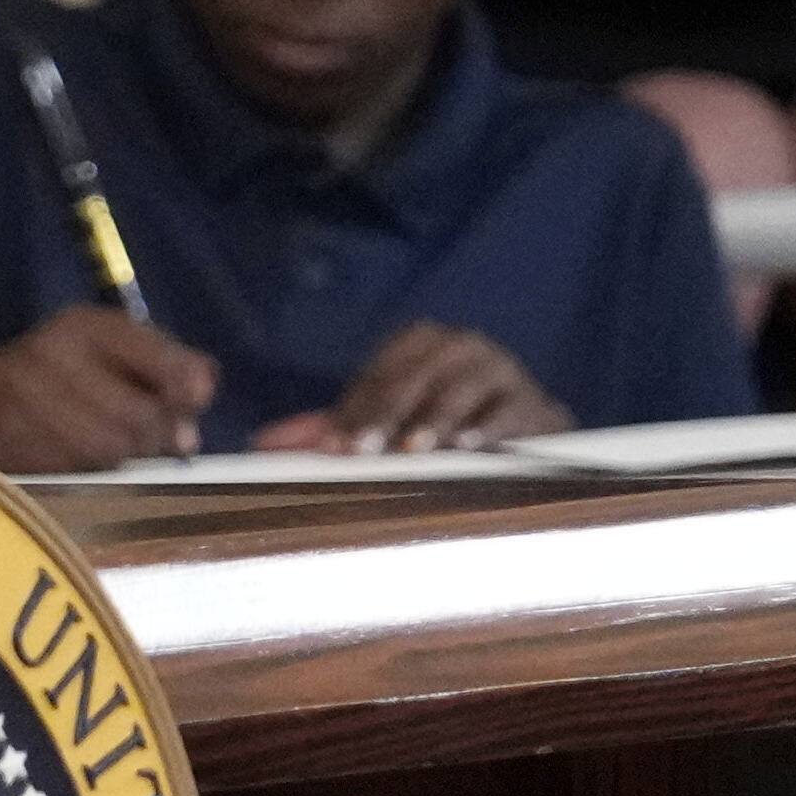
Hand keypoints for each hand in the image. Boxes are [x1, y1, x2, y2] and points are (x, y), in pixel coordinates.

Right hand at [0, 305, 223, 470]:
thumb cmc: (45, 382)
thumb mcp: (96, 354)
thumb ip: (156, 364)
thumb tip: (201, 401)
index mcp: (81, 326)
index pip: (154, 352)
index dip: (183, 379)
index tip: (195, 398)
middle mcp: (56, 356)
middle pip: (145, 411)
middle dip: (159, 430)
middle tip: (153, 437)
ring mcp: (34, 402)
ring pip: (119, 445)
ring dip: (132, 455)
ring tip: (114, 445)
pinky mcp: (23, 445)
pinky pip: (88, 467)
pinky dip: (101, 469)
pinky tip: (90, 460)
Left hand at [254, 321, 566, 453]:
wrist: (526, 433)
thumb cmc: (442, 425)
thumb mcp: (386, 423)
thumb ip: (331, 429)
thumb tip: (263, 443)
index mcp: (417, 344)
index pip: (377, 375)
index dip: (352, 411)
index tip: (333, 448)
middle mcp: (457, 346)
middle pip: (413, 378)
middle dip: (384, 415)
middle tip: (362, 451)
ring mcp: (499, 369)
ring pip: (460, 388)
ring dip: (433, 419)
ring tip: (414, 448)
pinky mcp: (532, 399)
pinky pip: (508, 409)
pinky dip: (487, 426)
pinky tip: (467, 444)